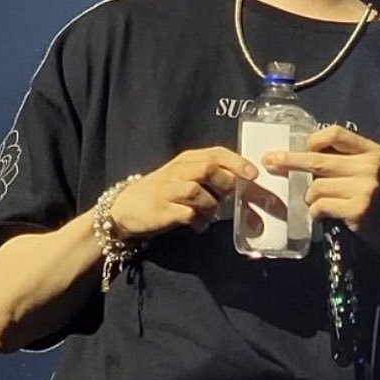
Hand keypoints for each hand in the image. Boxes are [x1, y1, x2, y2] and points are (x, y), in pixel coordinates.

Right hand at [110, 147, 259, 236]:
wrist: (126, 207)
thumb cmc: (164, 191)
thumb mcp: (185, 176)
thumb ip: (211, 176)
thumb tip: (242, 184)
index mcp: (186, 159)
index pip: (215, 153)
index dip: (237, 162)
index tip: (253, 174)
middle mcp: (177, 171)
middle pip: (208, 169)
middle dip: (225, 184)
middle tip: (227, 197)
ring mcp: (168, 190)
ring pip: (199, 192)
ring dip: (211, 206)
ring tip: (210, 214)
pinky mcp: (163, 210)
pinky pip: (189, 215)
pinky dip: (199, 222)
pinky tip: (199, 226)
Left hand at [262, 125, 379, 262]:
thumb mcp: (372, 172)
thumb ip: (346, 161)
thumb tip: (303, 153)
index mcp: (373, 151)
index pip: (336, 134)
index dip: (313, 139)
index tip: (300, 146)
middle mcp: (370, 166)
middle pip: (317, 159)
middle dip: (289, 161)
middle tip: (269, 161)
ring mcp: (365, 188)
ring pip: (316, 186)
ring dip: (309, 197)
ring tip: (316, 203)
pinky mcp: (358, 209)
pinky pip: (320, 206)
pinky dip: (315, 212)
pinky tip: (321, 215)